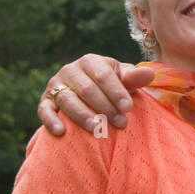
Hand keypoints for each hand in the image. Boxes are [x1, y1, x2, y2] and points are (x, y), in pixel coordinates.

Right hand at [38, 55, 153, 135]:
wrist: (89, 92)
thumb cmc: (112, 85)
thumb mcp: (124, 79)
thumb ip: (135, 78)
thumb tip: (149, 74)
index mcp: (90, 61)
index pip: (103, 75)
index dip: (116, 91)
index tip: (128, 108)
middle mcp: (70, 70)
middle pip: (87, 89)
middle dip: (105, 107)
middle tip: (121, 123)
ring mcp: (55, 86)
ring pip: (67, 100)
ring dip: (82, 115)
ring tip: (97, 128)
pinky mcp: (45, 101)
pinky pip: (44, 110)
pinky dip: (51, 120)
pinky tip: (61, 132)